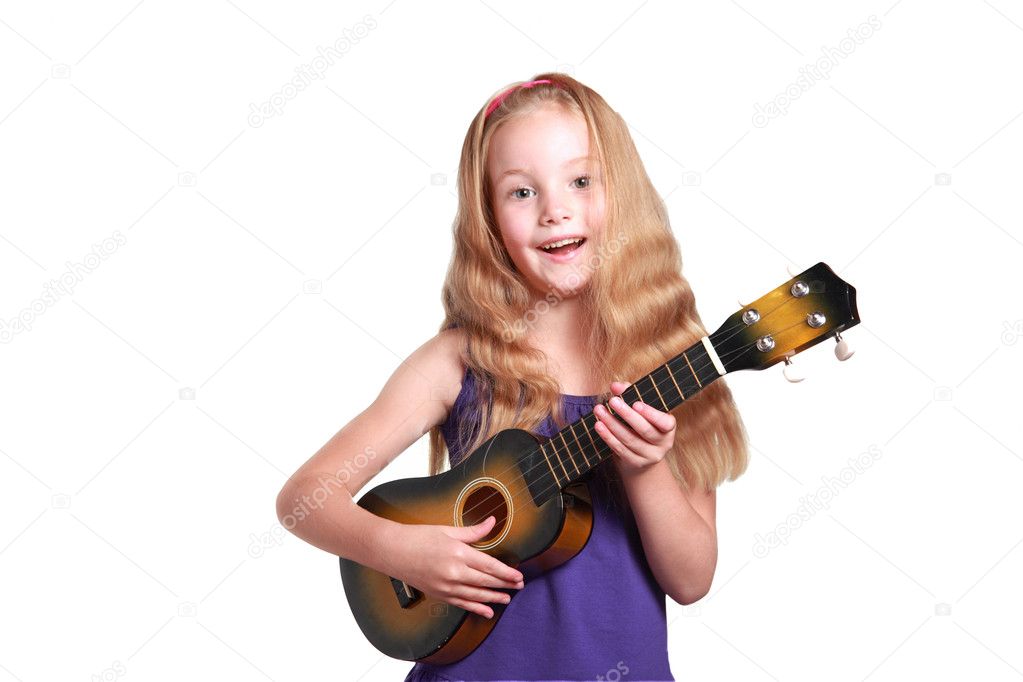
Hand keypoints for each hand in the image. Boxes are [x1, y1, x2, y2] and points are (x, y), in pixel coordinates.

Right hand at [381, 516, 523, 618]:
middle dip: (505, 584)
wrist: (393, 551)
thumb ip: (473, 531)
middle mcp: (455, 573)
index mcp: (459, 554)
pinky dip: (477, 608)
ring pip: (477, 595)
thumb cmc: (419, 537)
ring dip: (494, 597)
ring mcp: (446, 587)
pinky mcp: (439, 595)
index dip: (506, 572)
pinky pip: (462, 604)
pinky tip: (488, 611)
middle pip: (486, 581)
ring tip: (508, 598)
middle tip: (519, 585)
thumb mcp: (448, 530)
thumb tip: (492, 522)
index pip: (490, 566)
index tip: (518, 575)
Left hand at [592, 381, 676, 475]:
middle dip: (627, 414)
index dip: (651, 414)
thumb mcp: (641, 409)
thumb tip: (615, 386)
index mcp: (668, 428)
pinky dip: (608, 437)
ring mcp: (650, 456)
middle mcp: (663, 443)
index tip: (636, 403)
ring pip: (629, 440)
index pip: (665, 422)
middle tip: (612, 401)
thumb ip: (630, 394)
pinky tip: (599, 426)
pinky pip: (620, 450)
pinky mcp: (636, 463)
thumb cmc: (642, 423)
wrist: (643, 454)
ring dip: (612, 424)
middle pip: (644, 430)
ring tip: (599, 411)